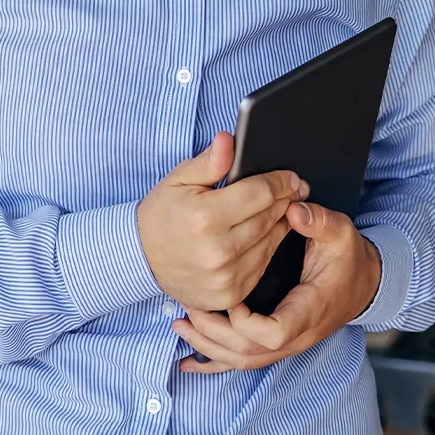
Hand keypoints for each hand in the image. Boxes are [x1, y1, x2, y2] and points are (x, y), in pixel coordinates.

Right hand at [136, 132, 307, 311]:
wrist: (141, 258)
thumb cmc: (161, 215)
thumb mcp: (179, 180)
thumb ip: (209, 161)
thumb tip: (228, 140)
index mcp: (206, 216)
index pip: (260, 193)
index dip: (280, 182)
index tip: (291, 177)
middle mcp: (219, 250)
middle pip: (269, 217)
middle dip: (284, 200)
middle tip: (293, 189)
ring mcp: (226, 276)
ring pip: (271, 242)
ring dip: (280, 223)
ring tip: (280, 209)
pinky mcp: (230, 294)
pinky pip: (262, 266)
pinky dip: (267, 248)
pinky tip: (264, 234)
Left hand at [173, 200, 381, 372]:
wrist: (362, 282)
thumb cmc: (348, 257)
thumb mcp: (340, 233)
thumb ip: (319, 221)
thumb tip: (294, 209)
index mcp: (309, 309)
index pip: (275, 333)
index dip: (249, 322)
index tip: (233, 301)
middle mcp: (296, 334)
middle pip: (250, 352)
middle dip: (215, 333)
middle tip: (187, 308)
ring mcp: (285, 343)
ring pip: (242, 361)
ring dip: (209, 346)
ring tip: (181, 323)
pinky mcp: (276, 343)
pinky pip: (242, 362)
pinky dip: (214, 363)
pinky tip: (188, 361)